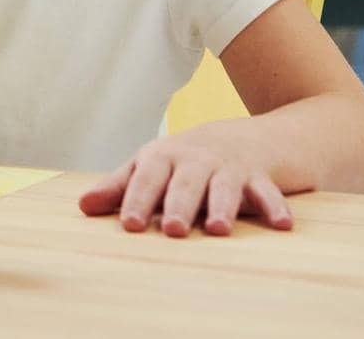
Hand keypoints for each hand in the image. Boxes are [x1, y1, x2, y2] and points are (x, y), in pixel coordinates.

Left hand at [78, 122, 294, 236]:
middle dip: (178, 205)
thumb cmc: (189, 157)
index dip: (136, 200)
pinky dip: (275, 205)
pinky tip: (282, 225)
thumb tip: (82, 207)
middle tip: (171, 229)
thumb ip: (120, 187)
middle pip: (185, 183)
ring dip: (222, 207)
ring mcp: (229, 166)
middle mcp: (195, 159)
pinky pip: (269, 190)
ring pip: (224, 186)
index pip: (146, 179)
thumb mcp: (154, 165)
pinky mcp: (260, 174)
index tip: (128, 225)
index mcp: (164, 157)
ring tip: (218, 230)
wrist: (250, 134)